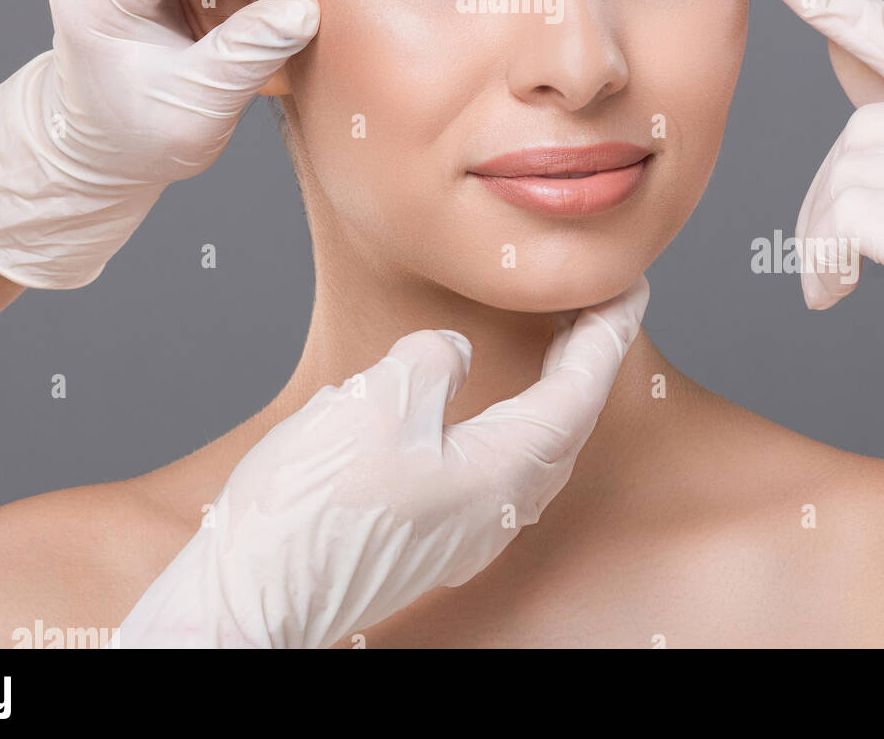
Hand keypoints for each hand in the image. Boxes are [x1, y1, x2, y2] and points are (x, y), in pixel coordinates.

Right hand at [117, 278, 649, 647]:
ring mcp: (461, 531)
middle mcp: (493, 510)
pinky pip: (495, 471)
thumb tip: (451, 356)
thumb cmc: (313, 506)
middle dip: (588, 363)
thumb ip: (436, 360)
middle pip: (565, 427)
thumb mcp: (381, 398)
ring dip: (554, 396)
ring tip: (560, 348)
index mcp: (497, 473)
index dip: (607, 334)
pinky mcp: (427, 537)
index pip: (577, 393)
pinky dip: (513, 425)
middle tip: (600, 309)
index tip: (630, 288)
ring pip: (533, 454)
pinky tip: (489, 409)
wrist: (252, 594)